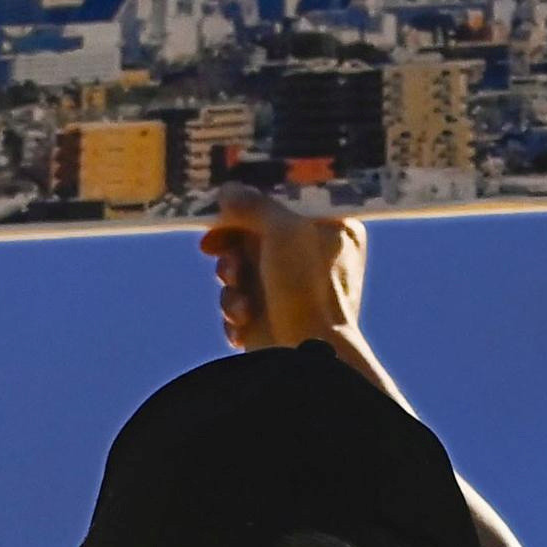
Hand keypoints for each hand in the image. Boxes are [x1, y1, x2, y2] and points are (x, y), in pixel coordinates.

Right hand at [198, 183, 365, 353]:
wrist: (307, 355)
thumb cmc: (307, 287)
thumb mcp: (281, 229)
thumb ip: (253, 204)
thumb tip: (228, 191)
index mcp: (333, 230)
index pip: (286, 202)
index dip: (251, 203)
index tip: (223, 206)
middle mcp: (314, 258)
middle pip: (257, 236)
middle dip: (232, 247)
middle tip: (213, 248)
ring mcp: (292, 290)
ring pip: (242, 270)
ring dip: (231, 282)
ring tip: (239, 295)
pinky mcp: (272, 319)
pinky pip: (239, 302)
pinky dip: (235, 309)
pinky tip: (245, 320)